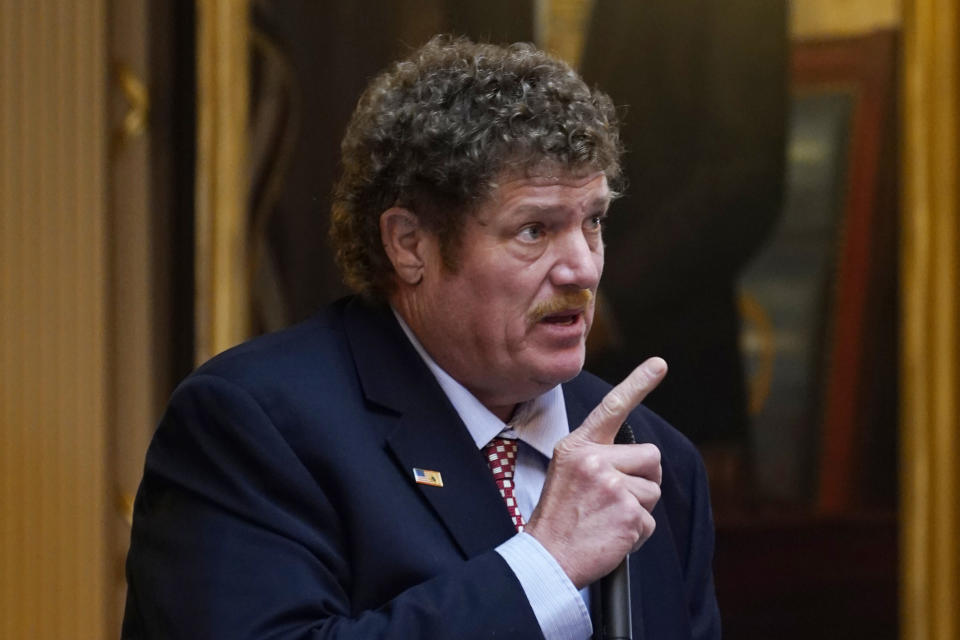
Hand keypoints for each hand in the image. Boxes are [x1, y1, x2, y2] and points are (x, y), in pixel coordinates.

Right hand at [524, 357, 666, 588]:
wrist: (547, 558)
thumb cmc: (560, 519)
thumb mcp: (568, 474)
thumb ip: (598, 459)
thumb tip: (642, 460)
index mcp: (577, 447)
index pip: (612, 408)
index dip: (638, 383)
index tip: (659, 363)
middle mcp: (594, 459)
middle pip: (650, 457)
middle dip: (644, 479)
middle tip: (614, 500)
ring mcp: (611, 484)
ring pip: (653, 490)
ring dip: (638, 509)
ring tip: (607, 520)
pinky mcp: (627, 511)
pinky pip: (650, 521)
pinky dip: (637, 534)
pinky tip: (611, 536)